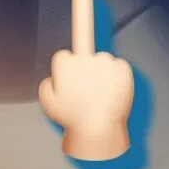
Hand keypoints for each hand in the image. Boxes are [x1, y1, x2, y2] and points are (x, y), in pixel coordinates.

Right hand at [38, 0, 133, 160]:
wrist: (100, 131)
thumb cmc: (73, 120)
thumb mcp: (48, 105)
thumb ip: (46, 86)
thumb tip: (52, 77)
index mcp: (66, 66)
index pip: (64, 58)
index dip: (67, 69)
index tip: (75, 38)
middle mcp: (85, 59)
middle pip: (85, 58)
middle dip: (87, 72)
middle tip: (89, 94)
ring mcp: (105, 63)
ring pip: (103, 64)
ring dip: (103, 77)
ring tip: (102, 99)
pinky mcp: (122, 70)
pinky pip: (119, 69)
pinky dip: (118, 80)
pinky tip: (114, 95)